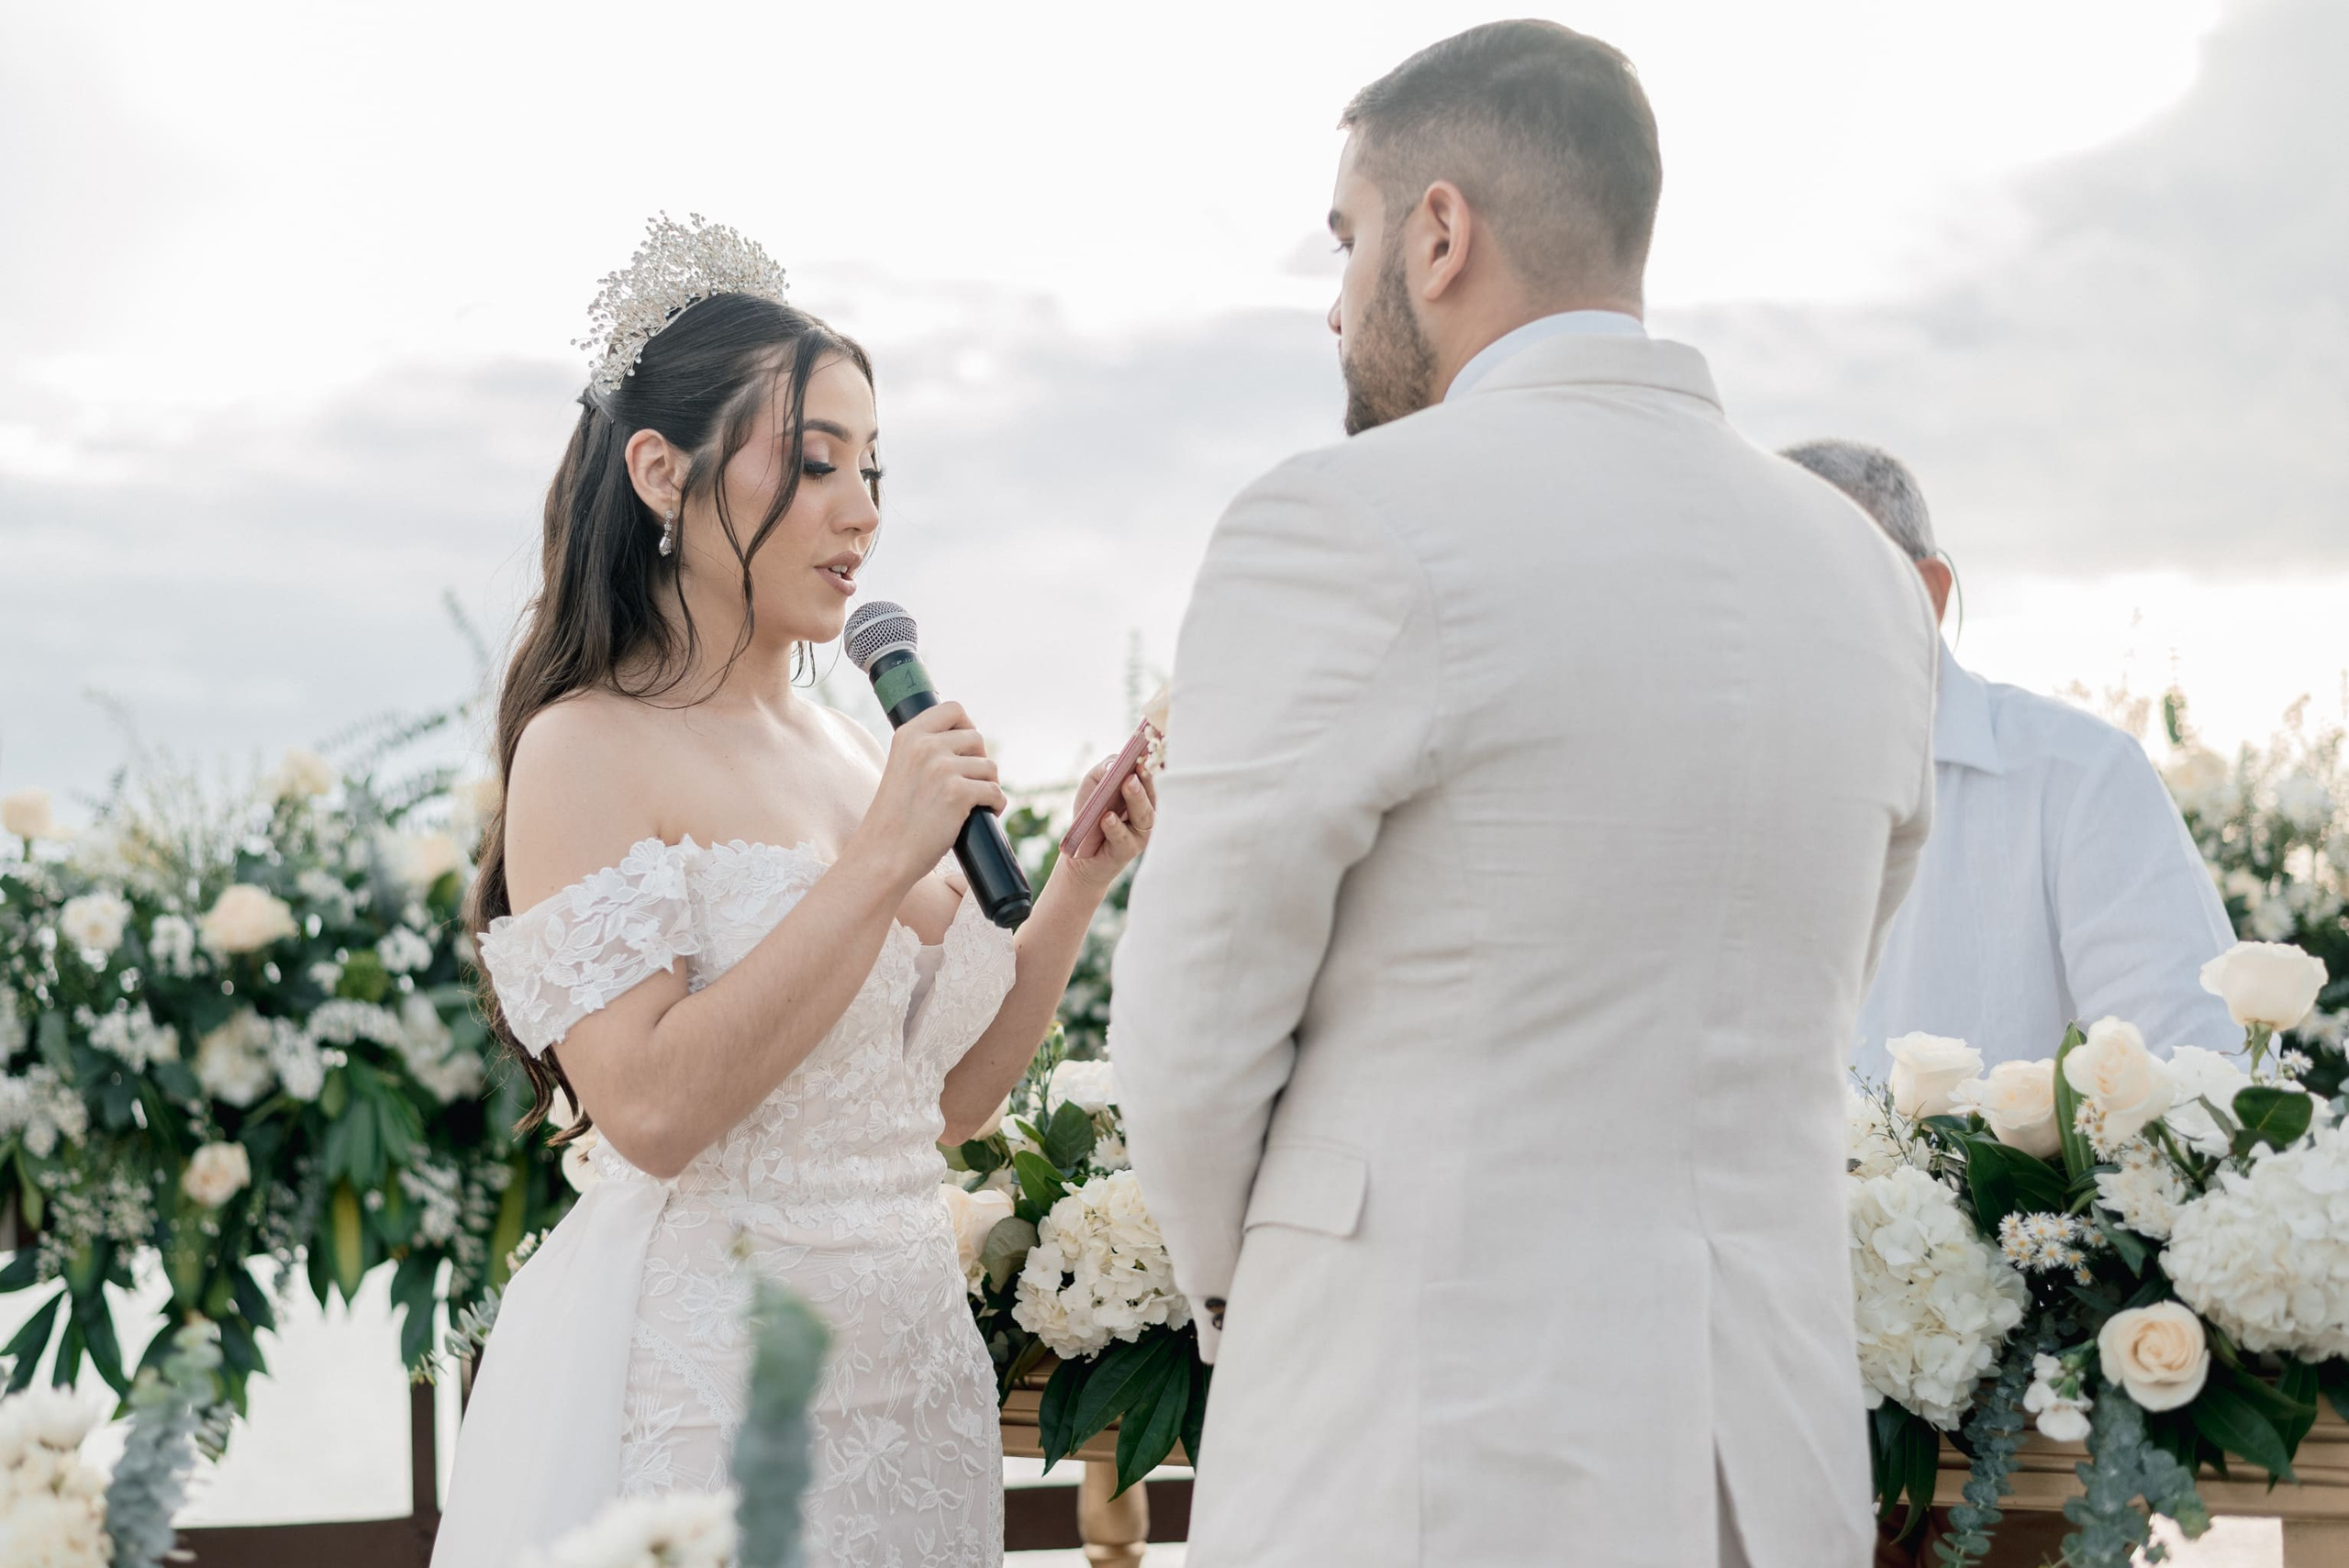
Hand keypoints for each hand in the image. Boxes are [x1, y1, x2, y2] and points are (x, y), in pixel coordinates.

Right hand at [851, 703, 1006, 889]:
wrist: (883, 854)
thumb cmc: (894, 818)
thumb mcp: (901, 768)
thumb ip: (925, 751)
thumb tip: (967, 742)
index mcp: (908, 735)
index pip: (953, 709)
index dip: (967, 726)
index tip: (966, 749)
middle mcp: (924, 746)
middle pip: (977, 738)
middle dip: (980, 761)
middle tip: (971, 783)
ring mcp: (941, 768)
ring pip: (990, 767)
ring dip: (988, 786)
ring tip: (974, 803)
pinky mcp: (958, 794)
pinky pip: (995, 791)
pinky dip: (995, 805)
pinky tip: (985, 814)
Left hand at [1057, 754, 1156, 896]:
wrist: (1079, 850)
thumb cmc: (1091, 814)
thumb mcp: (1093, 785)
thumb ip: (1103, 771)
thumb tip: (1114, 764)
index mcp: (1142, 795)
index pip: (1152, 778)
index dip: (1152, 765)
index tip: (1148, 752)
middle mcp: (1146, 812)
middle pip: (1152, 795)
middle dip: (1145, 780)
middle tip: (1138, 768)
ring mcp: (1140, 833)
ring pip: (1143, 816)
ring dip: (1135, 799)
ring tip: (1127, 784)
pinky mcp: (1128, 850)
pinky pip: (1124, 838)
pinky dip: (1115, 827)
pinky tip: (1107, 818)